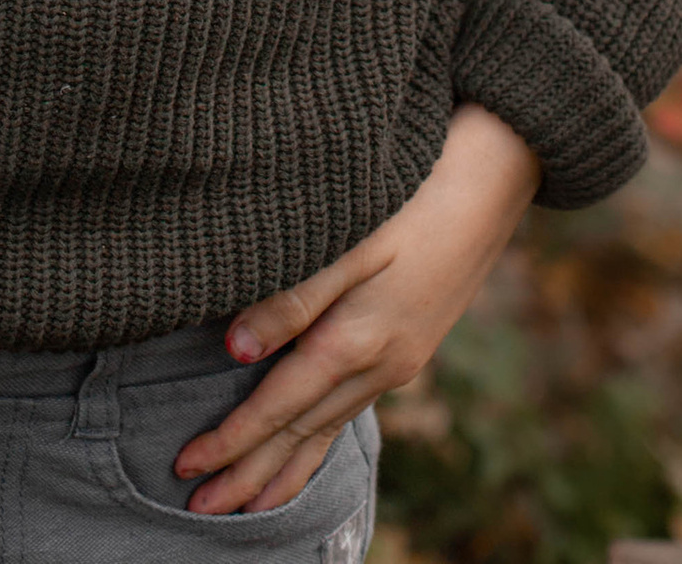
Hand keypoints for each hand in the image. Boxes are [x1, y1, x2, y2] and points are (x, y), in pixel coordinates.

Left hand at [176, 104, 541, 514]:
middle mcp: (379, 364)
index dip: (230, 440)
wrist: (497, 171)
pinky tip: (310, 448)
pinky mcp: (411, 344)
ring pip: (328, 429)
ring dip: (283, 468)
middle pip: (300, 434)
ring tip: (248, 505)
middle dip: (249, 474)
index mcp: (357, 339)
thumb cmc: (416, 188)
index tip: (184, 467)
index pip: (278, 407)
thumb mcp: (352, 234)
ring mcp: (399, 359)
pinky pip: (352, 409)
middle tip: (198, 509)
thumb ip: (293, 295)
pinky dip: (321, 440)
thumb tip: (235, 352)